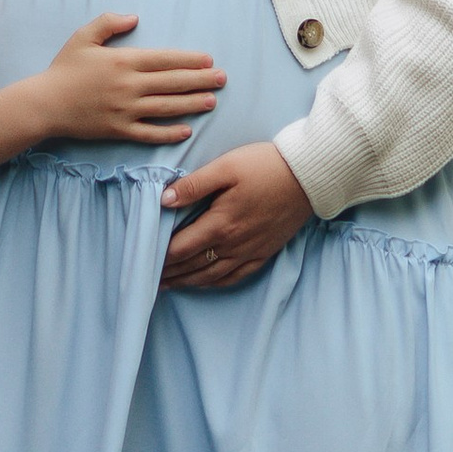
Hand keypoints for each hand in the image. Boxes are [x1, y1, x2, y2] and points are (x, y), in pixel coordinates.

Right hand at [42, 12, 225, 148]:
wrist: (45, 104)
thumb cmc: (64, 69)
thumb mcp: (83, 37)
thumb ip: (109, 23)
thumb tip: (135, 17)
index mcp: (123, 61)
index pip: (165, 60)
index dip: (189, 60)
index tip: (208, 60)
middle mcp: (128, 86)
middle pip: (172, 83)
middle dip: (200, 80)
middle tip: (222, 79)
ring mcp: (125, 111)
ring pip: (166, 108)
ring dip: (192, 104)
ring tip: (212, 101)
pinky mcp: (119, 130)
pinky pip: (149, 133)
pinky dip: (169, 133)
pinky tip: (186, 131)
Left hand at [161, 141, 313, 291]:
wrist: (309, 176)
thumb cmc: (265, 166)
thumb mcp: (226, 167)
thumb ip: (194, 185)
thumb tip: (164, 200)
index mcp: (220, 224)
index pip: (181, 248)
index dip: (160, 258)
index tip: (143, 261)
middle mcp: (233, 244)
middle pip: (193, 266)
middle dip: (169, 273)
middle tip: (148, 279)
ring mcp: (250, 251)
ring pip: (212, 276)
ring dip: (188, 282)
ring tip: (170, 285)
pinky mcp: (265, 252)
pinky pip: (236, 276)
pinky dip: (216, 283)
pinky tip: (207, 283)